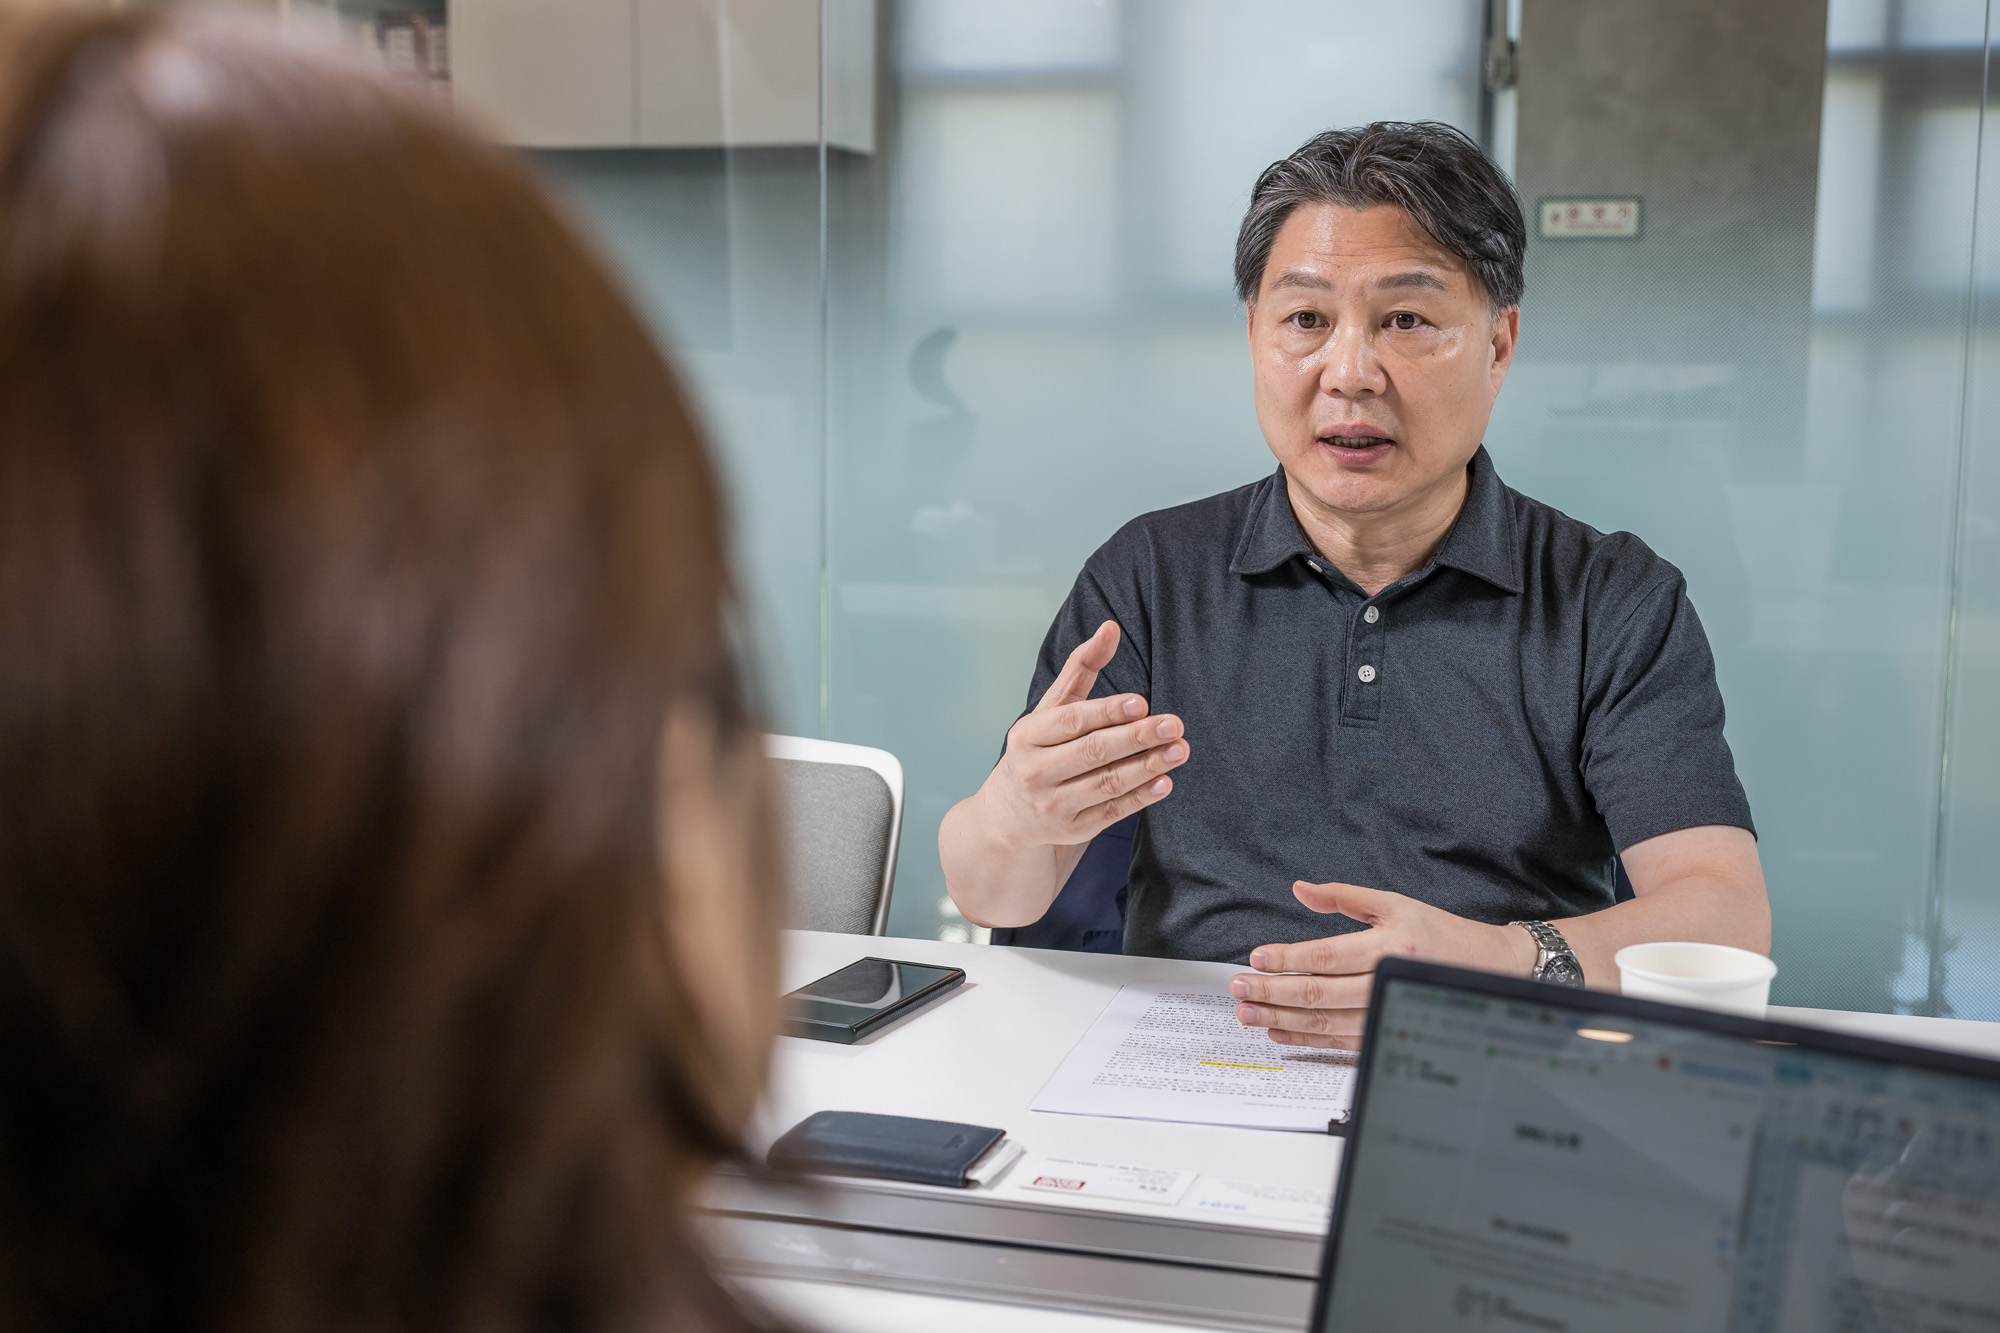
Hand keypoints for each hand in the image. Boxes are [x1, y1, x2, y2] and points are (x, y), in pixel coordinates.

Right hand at [975, 620, 1188, 849]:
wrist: (1008, 815)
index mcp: (1027, 736)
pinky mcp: (1072, 830)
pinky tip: (1164, 782)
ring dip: (1147, 767)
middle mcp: (1035, 772)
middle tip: (1173, 724)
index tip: (1140, 702)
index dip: (1106, 712)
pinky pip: (1111, 813)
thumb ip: (1080, 669)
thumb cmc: (1037, 750)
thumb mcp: (1049, 709)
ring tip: (1179, 750)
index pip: (1070, 721)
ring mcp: (1053, 805)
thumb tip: (1110, 628)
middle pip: (1092, 753)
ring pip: (1106, 784)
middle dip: (1136, 738)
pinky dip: (1140, 798)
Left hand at [1229, 881, 1533, 1049]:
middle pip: (1319, 993)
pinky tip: (1279, 1032)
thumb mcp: (1394, 903)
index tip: (1256, 959)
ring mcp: (1387, 1012)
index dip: (1287, 959)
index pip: (1326, 956)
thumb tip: (1300, 890)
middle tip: (1238, 989)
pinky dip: (1305, 1038)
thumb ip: (1344, 897)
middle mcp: (1387, 982)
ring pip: (1325, 1022)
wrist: (1489, 969)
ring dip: (1281, 1019)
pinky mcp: (1387, 1034)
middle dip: (1272, 992)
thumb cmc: (1439, 932)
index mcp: (1389, 946)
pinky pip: (1339, 1041)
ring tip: (1248, 1013)